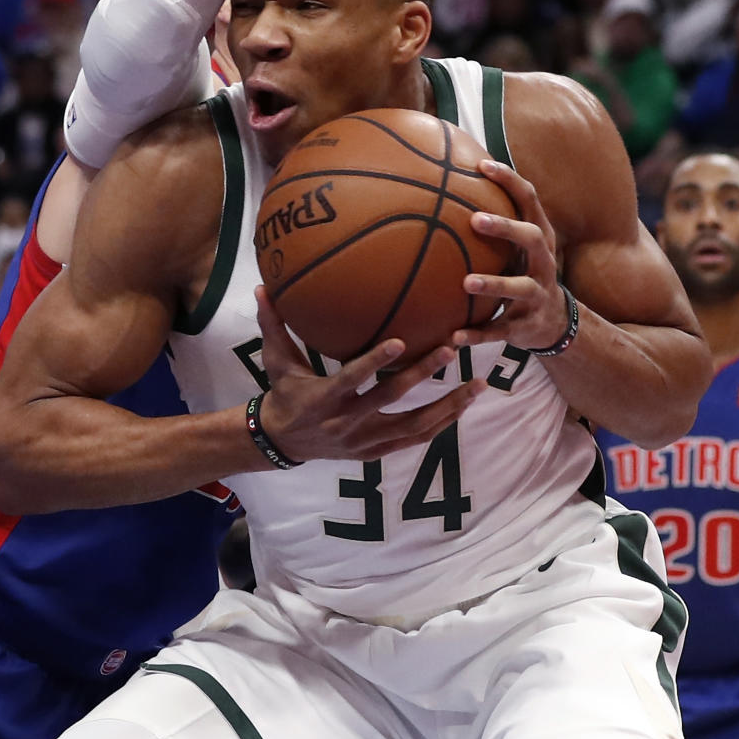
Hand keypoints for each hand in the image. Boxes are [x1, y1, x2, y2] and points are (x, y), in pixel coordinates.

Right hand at [255, 287, 483, 462]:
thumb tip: (262, 287)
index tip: (401, 341)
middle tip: (450, 349)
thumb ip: (273, 325)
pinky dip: (440, 425)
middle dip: (423, 376)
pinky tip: (463, 408)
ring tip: (477, 386)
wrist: (281, 444)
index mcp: (324, 398)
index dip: (375, 363)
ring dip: (447, 407)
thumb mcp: (275, 361)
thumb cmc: (282, 393)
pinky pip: (414, 440)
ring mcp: (364, 441)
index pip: (352, 379)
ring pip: (413, 427)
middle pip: (391, 400)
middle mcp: (347, 423)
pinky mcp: (375, 452)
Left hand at [451, 161, 569, 352]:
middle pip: (533, 239)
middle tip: (476, 219)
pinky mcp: (526, 326)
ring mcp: (538, 295)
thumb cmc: (525, 272)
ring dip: (495, 284)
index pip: (530, 200)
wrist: (555, 325)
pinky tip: (454, 337)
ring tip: (466, 282)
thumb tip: (452, 179)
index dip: (510, 181)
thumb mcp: (520, 247)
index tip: (483, 165)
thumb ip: (497, 220)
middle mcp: (544, 264)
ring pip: (520, 287)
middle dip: (508, 228)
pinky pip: (501, 330)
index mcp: (540, 238)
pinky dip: (478, 334)